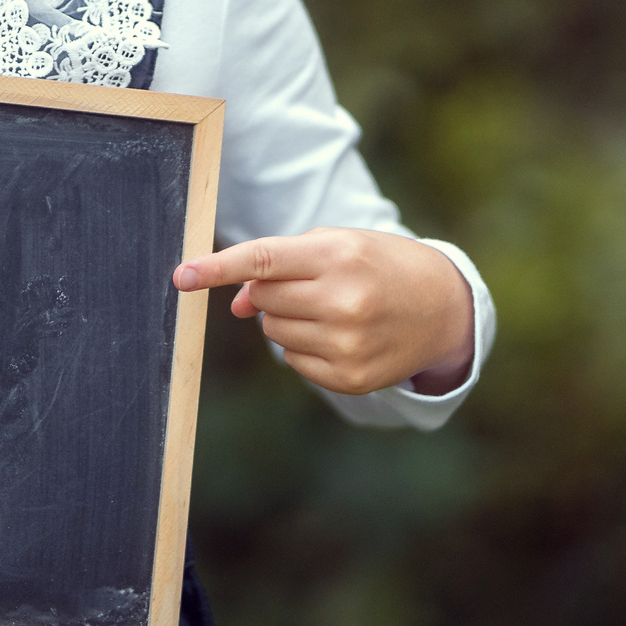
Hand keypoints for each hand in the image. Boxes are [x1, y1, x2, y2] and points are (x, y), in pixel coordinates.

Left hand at [172, 227, 473, 396]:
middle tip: (309, 284)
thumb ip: (278, 266)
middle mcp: (343, 302)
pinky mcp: (351, 379)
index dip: (217, 267)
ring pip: (273, 333)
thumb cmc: (378, 264)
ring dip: (287, 319)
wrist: (444, 306)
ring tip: (330, 308)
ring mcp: (347, 345)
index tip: (181, 276)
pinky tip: (339, 335)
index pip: (263, 260)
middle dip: (270, 291)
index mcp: (338, 257)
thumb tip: (236, 304)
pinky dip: (304, 347)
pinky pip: (293, 362)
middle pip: (262, 300)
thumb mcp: (336, 246)